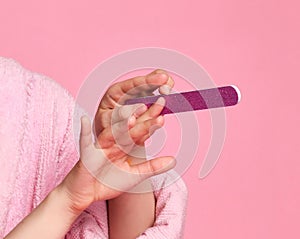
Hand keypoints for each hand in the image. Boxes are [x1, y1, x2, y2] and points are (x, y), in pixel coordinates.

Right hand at [61, 69, 175, 212]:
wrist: (87, 193)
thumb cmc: (108, 181)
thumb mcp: (135, 175)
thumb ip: (153, 167)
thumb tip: (174, 160)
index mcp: (126, 144)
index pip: (140, 132)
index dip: (151, 124)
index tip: (163, 115)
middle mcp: (114, 141)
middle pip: (129, 128)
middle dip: (143, 118)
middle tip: (156, 104)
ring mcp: (100, 146)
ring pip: (111, 132)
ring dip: (119, 123)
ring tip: (131, 114)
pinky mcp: (86, 153)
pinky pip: (84, 140)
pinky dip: (84, 130)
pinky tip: (84, 119)